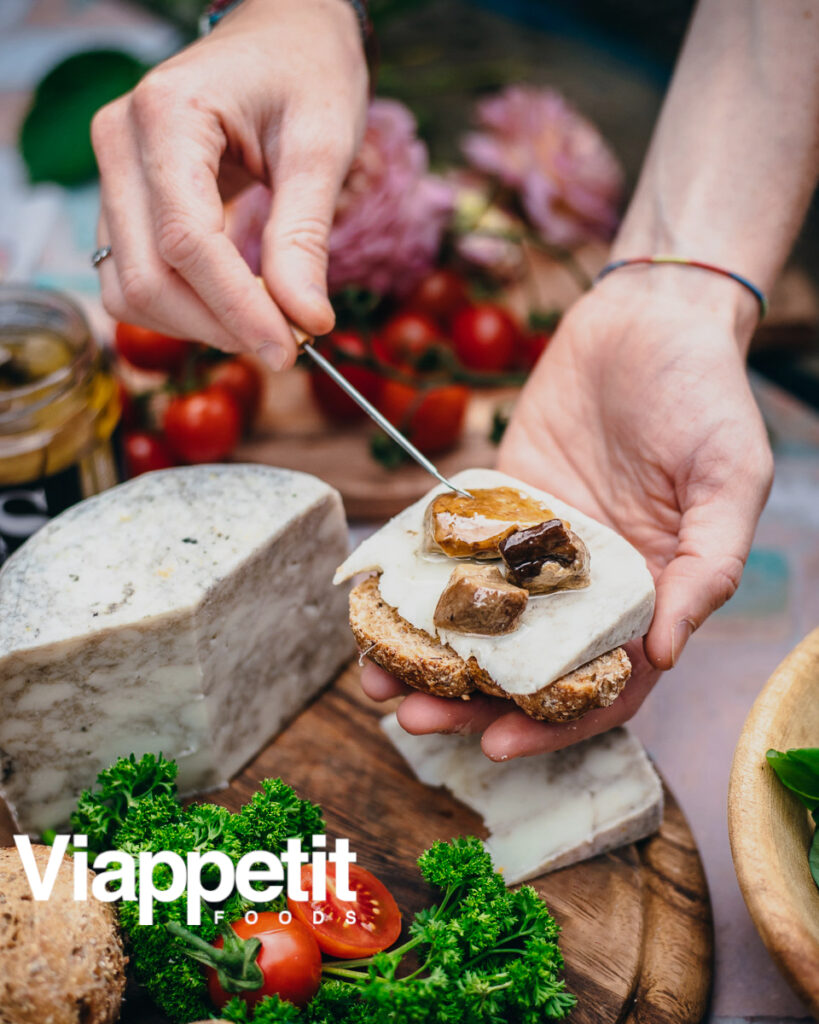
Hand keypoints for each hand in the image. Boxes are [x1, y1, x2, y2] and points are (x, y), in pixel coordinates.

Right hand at [91, 0, 367, 367]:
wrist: (283, 33)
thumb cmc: (306, 72)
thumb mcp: (321, 147)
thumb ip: (305, 237)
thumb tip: (304, 321)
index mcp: (168, 115)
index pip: (188, 241)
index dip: (238, 308)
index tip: (289, 349)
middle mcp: (121, 143)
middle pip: (148, 277)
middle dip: (219, 326)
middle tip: (287, 344)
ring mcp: (113, 173)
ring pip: (131, 290)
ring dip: (197, 326)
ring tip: (264, 324)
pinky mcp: (123, 201)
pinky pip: (136, 279)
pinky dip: (183, 310)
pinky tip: (235, 308)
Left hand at [362, 270, 772, 758]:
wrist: (649, 316)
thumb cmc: (706, 397)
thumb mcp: (729, 482)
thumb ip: (707, 567)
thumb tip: (667, 654)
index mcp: (646, 595)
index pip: (600, 685)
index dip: (553, 725)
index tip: (496, 745)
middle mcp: (584, 584)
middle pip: (523, 665)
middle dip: (468, 698)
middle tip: (412, 713)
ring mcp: (533, 546)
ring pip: (476, 618)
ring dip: (428, 653)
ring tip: (375, 675)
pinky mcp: (494, 503)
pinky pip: (449, 552)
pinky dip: (413, 584)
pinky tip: (375, 603)